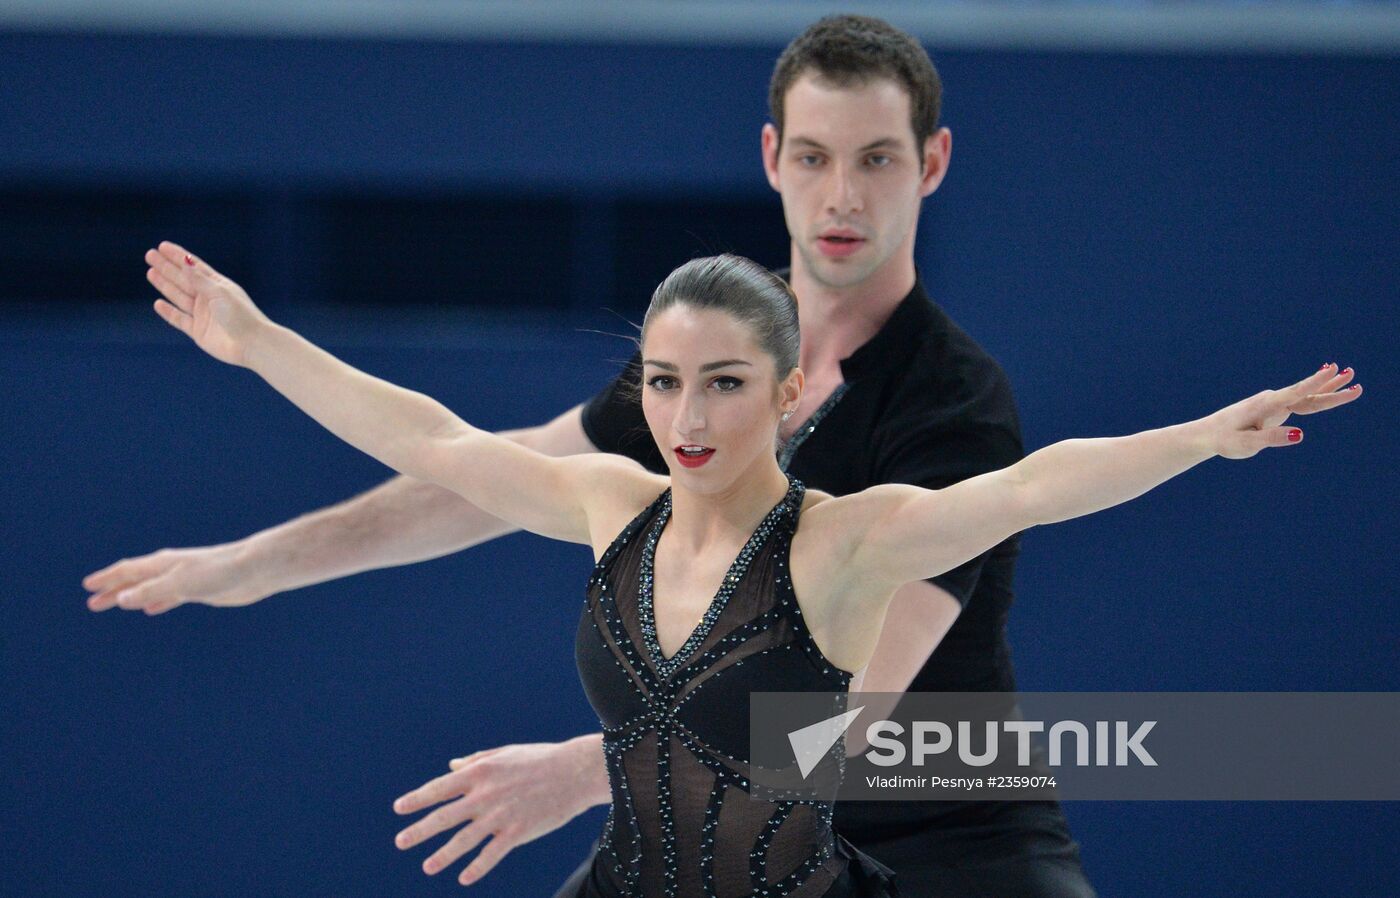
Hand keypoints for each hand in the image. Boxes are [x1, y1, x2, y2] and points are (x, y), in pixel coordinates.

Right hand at [84, 543, 266, 614]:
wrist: (255, 569)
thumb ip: (153, 590)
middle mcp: (171, 569)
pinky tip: (151, 610)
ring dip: (132, 596)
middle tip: (92, 602)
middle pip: (135, 580)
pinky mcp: (199, 590)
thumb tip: (122, 598)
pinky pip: (170, 597)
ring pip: (150, 589)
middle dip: (113, 590)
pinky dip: (157, 602)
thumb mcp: (182, 583)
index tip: (88, 586)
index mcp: (163, 564)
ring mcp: (185, 579)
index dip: (107, 579)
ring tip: (115, 604)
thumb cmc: (220, 571)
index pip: (128, 571)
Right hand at [146, 241, 268, 366]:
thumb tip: (185, 261)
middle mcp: (209, 298)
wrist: (251, 344)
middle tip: (150, 255)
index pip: (194, 267)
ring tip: (151, 272)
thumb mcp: (219, 293)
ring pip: (179, 297)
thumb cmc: (240, 315)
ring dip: (165, 285)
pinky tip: (158, 303)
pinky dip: (169, 312)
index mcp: (218, 285)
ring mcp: (203, 315)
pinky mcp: (199, 331)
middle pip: (183, 279)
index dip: (178, 256)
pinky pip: (179, 319)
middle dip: (167, 267)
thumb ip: (199, 280)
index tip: (162, 246)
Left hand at [393, 739, 603, 886]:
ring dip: (442, 856)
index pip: (439, 788)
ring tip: (427, 866)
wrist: (575, 772)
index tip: (399, 808)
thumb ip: (475, 761)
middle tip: (401, 841)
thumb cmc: (539, 759)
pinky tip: (463, 878)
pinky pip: (491, 855)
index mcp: (479, 773)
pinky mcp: (517, 833)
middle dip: (419, 831)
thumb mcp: (504, 754)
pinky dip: (476, 868)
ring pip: (463, 841)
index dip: (417, 799)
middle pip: (444, 817)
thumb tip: (451, 767)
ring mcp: (500, 816)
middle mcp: (484, 795)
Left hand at [1207, 363, 1361, 459]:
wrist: (1207, 433)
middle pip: (1307, 394)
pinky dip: (1315, 393)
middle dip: (1331, 387)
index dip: (1316, 382)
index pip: (1296, 393)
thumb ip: (1272, 438)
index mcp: (1266, 405)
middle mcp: (1271, 400)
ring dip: (1327, 387)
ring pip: (1305, 396)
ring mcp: (1273, 402)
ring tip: (1349, 376)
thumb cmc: (1225, 439)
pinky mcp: (1273, 408)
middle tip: (1354, 376)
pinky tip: (1324, 386)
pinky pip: (1299, 400)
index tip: (1334, 370)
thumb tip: (1301, 435)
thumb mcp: (1246, 444)